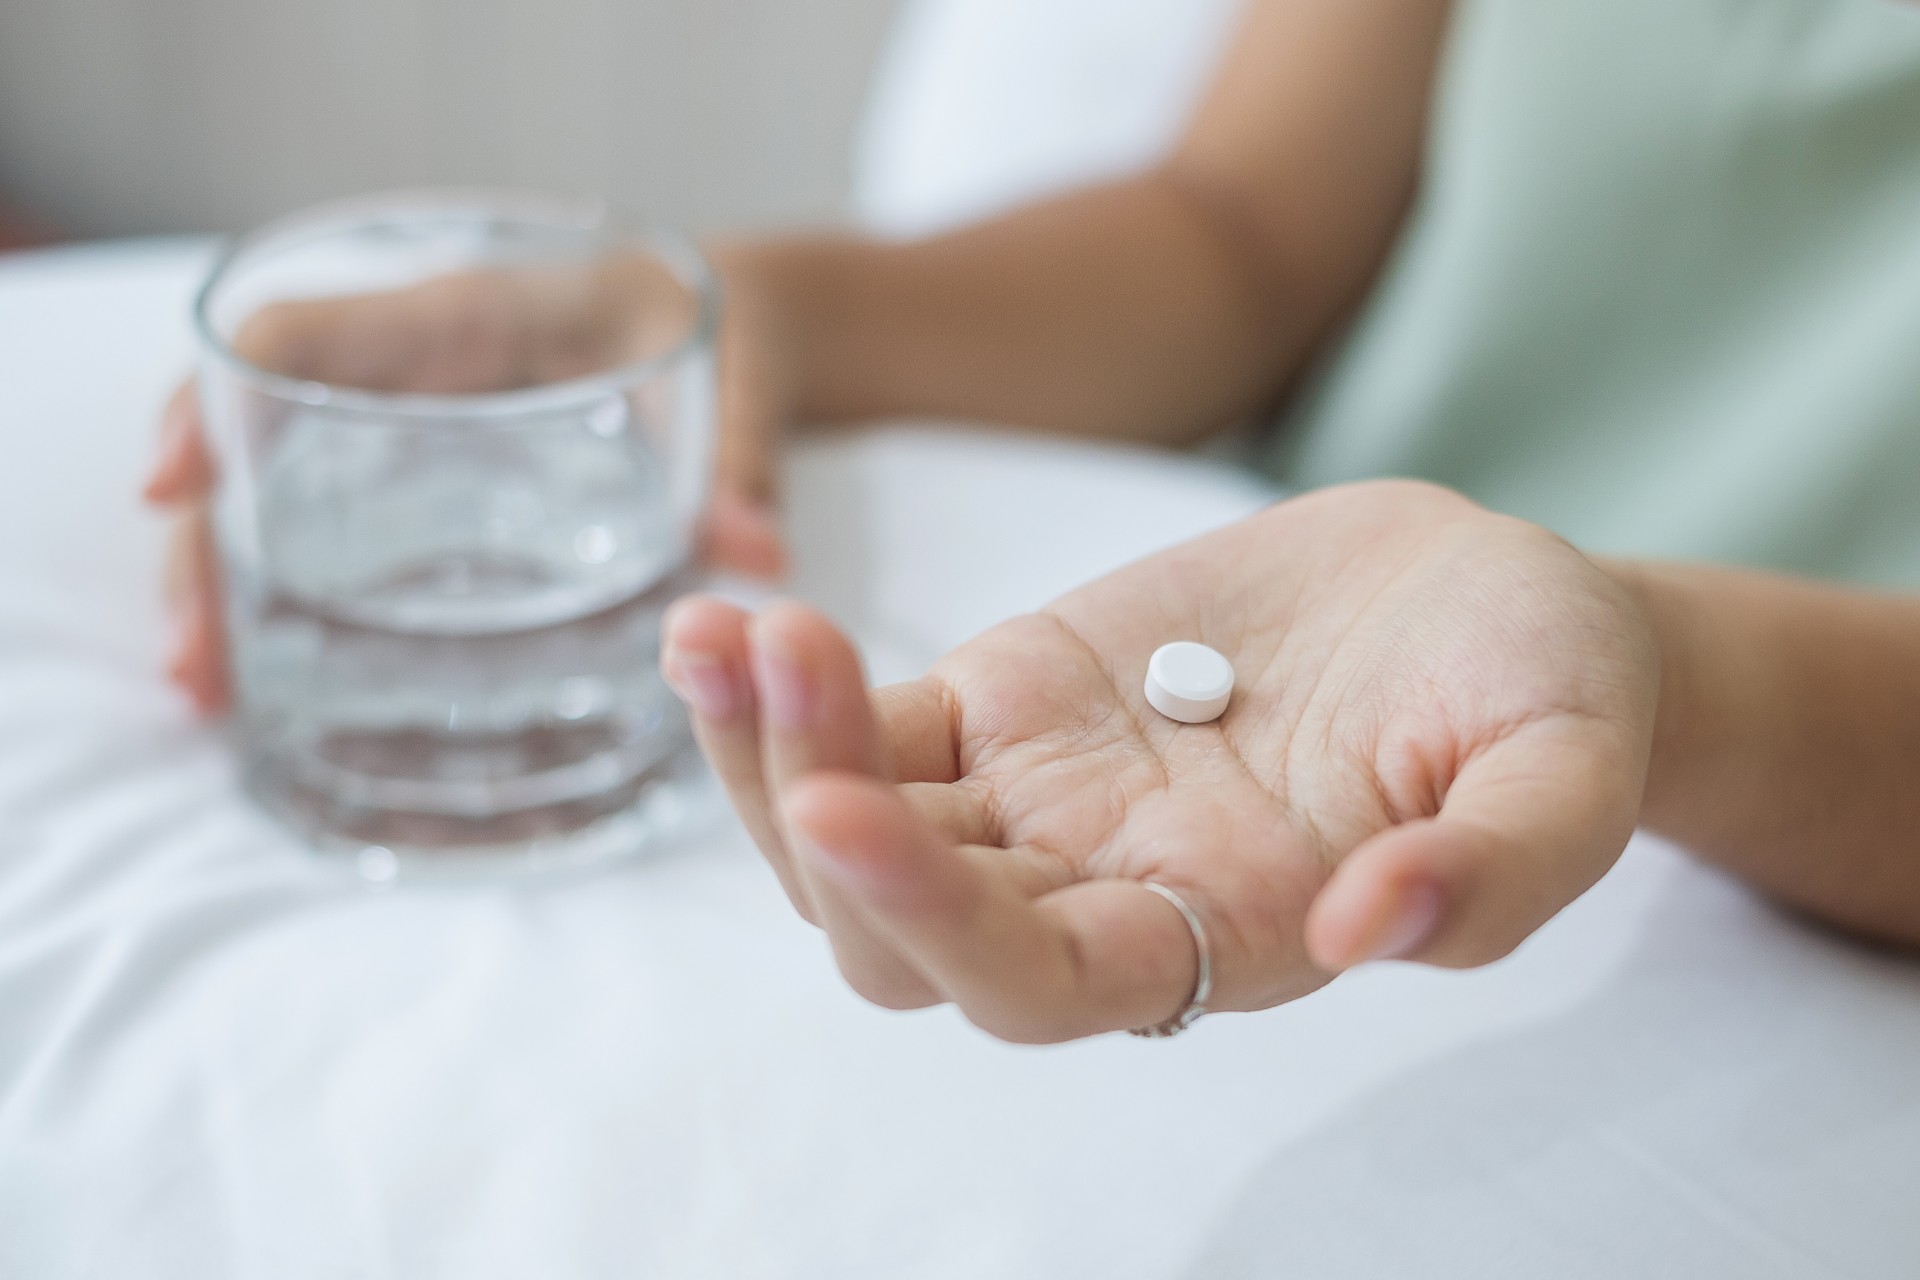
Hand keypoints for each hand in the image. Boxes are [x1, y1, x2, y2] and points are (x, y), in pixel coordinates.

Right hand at [143, 243, 798, 713]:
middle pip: (263, 435)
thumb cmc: (723, 324)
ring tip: (208, 691)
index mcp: (472, 314)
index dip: (221, 400)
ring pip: (283, 485)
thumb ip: (741, 461)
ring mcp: (416, 421)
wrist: (738, 318)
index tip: (177, 486)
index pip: (304, 334)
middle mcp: (418, 364)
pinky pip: (334, 515)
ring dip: (235, 579)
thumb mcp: (736, 381)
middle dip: (211, 539)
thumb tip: (760, 557)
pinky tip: (276, 672)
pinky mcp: (434, 474)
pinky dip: (294, 586)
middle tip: (194, 663)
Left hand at [659, 481, 1660, 1042]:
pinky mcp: (1002, 703)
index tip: (852, 807)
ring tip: (715, 635)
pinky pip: (862, 720)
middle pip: (899, 937)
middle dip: (821, 822)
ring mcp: (1035, 799)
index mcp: (1219, 939)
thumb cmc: (1543, 692)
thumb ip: (1497, 868)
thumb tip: (1372, 928)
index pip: (1040, 983)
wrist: (1482, 601)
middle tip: (785, 660)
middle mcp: (1100, 893)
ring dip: (764, 755)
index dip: (938, 923)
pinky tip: (722, 620)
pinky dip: (783, 688)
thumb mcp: (1567, 768)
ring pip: (852, 833)